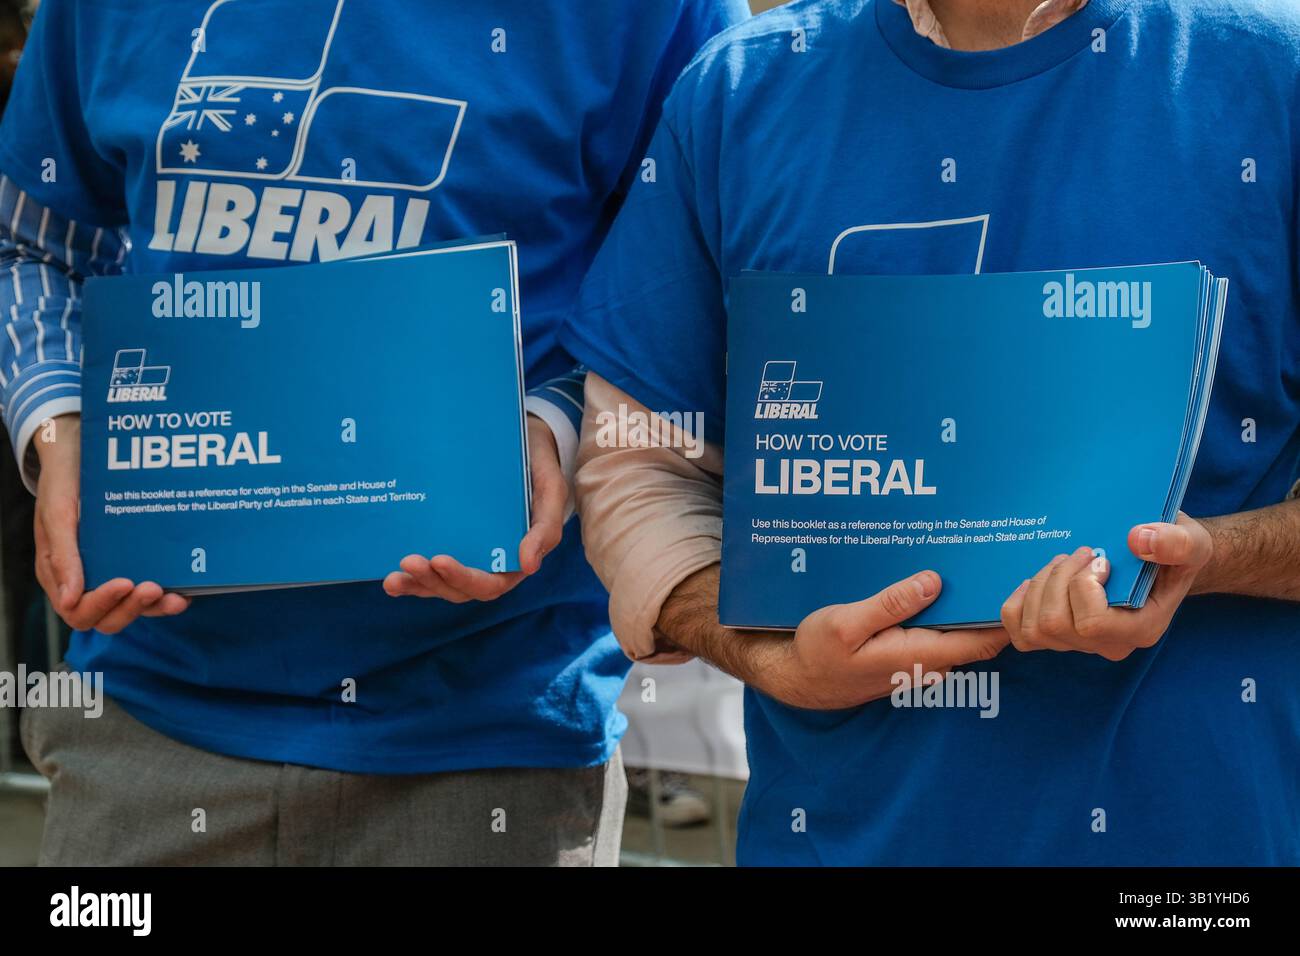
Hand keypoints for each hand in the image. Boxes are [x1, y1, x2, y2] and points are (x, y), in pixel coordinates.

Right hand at [33, 414, 188, 633]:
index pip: (78, 610)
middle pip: (109, 617)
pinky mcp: (138, 563)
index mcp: (61, 575)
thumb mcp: (57, 514)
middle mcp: (88, 580)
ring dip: (155, 607)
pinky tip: (186, 589)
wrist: (83, 450)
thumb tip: (70, 600)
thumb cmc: (64, 482)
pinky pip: (153, 590)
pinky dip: (169, 594)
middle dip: (132, 608)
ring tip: (174, 596)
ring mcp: (114, 573)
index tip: (124, 582)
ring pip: (135, 608)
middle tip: (152, 587)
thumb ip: (62, 556)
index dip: (101, 604)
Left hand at [384, 413, 566, 601]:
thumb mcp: (551, 491)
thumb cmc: (538, 468)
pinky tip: (391, 580)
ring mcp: (468, 555)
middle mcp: (490, 563)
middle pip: (460, 589)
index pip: (490, 583)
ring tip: (393, 579)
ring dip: (418, 585)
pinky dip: (412, 580)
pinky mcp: (451, 544)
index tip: (440, 560)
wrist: (524, 444)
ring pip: (441, 584)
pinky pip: (431, 570)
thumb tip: (529, 566)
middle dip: (433, 581)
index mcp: (516, 559)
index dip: (464, 578)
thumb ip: (545, 529)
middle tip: (409, 561)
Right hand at [758, 570, 1008, 709]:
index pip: (982, 641)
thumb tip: (934, 582)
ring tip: (975, 563)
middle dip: (990, 600)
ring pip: (959, 631)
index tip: (1018, 581)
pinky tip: (941, 584)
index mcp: (918, 654)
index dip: (1004, 615)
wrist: (798, 679)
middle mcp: (928, 662)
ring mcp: (919, 660)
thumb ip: (891, 604)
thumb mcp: (846, 623)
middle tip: (1000, 558)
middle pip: (977, 633)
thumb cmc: (818, 653)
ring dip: (968, 603)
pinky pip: (940, 631)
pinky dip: (946, 609)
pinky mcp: (908, 653)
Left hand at [999, 512, 1211, 660]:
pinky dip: (1018, 603)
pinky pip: (1019, 631)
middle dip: (1057, 579)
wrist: (1163, 558)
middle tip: (1078, 553)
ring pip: (1033, 628)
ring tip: (1061, 563)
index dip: (1083, 586)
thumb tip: (1138, 540)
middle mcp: (1109, 644)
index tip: (1098, 559)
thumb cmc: (1175, 551)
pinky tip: (1036, 581)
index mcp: (1142, 628)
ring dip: (1038, 586)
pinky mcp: (1057, 635)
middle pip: (1055, 624)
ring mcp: (1080, 643)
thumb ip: (1176, 543)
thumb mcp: (1192, 541)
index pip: (1092, 624)